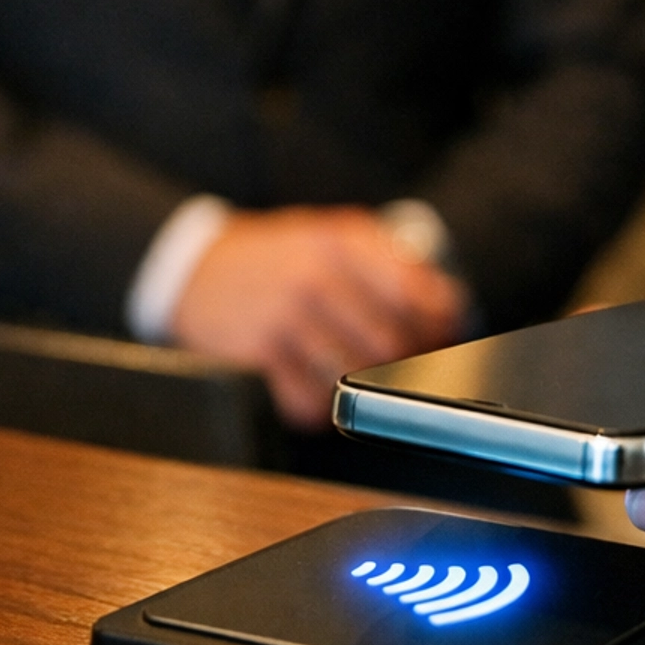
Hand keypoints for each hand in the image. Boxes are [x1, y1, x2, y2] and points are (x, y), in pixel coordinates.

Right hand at [171, 206, 469, 429]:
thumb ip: (388, 262)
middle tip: (407, 366)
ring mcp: (287, 314)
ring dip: (367, 387)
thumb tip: (449, 306)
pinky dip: (322, 408)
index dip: (440, 323)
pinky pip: (309, 399)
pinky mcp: (260, 350)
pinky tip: (320, 393)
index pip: (416, 291)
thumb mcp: (330, 237)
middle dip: (408, 361)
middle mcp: (317, 274)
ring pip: (356, 373)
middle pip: (391, 339)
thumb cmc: (275, 257)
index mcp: (344, 241)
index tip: (444, 336)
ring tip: (364, 380)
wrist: (195, 268)